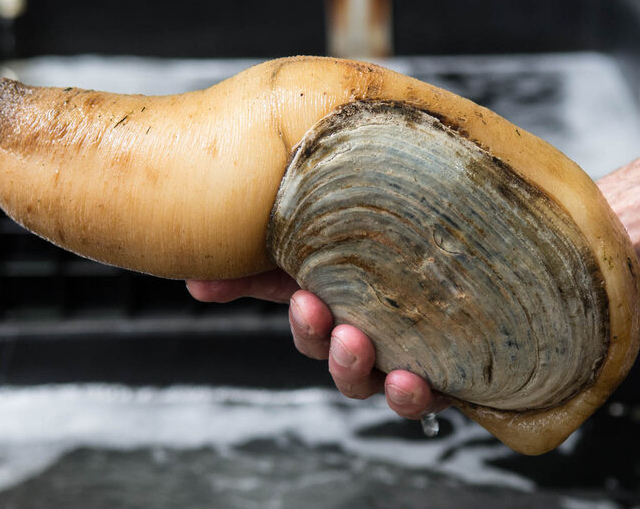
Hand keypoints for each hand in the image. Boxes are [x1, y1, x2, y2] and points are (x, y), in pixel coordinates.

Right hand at [186, 269, 447, 419]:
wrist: (433, 242)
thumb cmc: (361, 253)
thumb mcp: (304, 254)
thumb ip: (252, 272)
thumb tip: (195, 284)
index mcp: (334, 319)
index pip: (313, 336)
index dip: (308, 327)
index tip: (307, 300)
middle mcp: (366, 346)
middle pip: (346, 368)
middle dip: (340, 355)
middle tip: (343, 329)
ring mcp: (403, 359)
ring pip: (383, 386)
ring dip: (379, 380)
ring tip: (385, 362)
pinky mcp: (445, 370)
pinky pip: (432, 396)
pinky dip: (422, 396)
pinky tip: (420, 380)